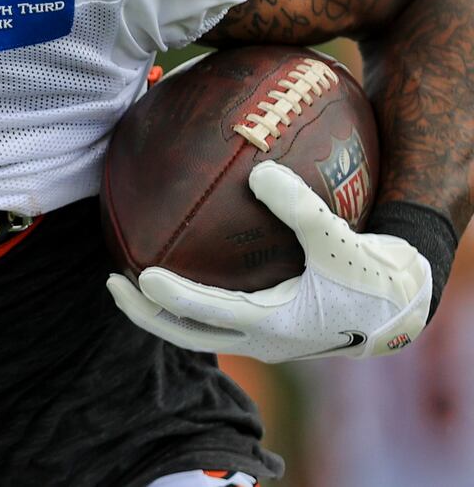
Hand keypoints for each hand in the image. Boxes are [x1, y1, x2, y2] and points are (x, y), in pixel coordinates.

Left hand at [106, 160, 431, 361]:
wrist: (399, 306)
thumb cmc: (370, 275)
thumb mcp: (339, 239)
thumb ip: (300, 208)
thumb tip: (259, 171)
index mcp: (272, 323)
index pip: (209, 314)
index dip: (173, 297)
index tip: (140, 277)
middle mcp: (259, 340)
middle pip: (186, 335)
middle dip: (144, 314)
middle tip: (112, 283)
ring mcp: (259, 340)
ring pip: (196, 333)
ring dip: (161, 312)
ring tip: (128, 279)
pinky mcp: (265, 330)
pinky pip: (215, 320)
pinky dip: (188, 302)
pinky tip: (174, 266)